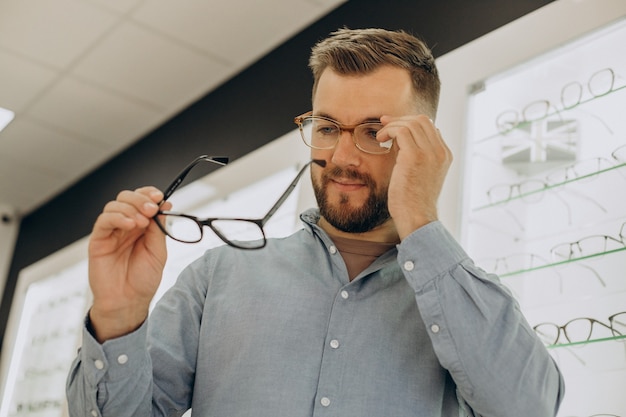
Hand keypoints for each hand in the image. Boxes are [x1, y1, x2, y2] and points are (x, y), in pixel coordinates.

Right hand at [87, 186, 169, 341]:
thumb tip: (163, 205)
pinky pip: (104, 221)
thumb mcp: (158, 252)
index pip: (143, 200)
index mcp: (142, 226)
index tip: (160, 197)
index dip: (150, 194)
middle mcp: (126, 225)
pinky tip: (129, 225)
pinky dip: (117, 218)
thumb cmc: (143, 279)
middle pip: (127, 197)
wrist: (128, 301)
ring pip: (114, 205)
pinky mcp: (98, 240)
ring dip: (130, 208)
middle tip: (151, 209)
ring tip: (141, 222)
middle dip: (141, 199)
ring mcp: (111, 232)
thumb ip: (159, 228)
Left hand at [377, 114, 451, 239]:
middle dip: (401, 119)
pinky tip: (381, 139)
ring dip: (393, 125)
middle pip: (422, 120)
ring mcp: (429, 153)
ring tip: (381, 136)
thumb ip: (414, 155)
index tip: (393, 126)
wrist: (416, 217)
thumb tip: (400, 138)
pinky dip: (389, 130)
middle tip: (385, 124)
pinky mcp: (414, 156)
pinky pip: (402, 131)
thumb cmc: (413, 201)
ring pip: (412, 123)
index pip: (430, 127)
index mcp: (444, 155)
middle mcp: (440, 152)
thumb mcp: (419, 174)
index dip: (410, 123)